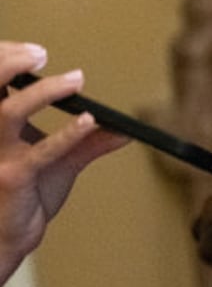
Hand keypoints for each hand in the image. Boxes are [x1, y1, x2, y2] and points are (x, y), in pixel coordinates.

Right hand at [0, 42, 126, 284]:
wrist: (10, 235)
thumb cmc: (27, 193)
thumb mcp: (60, 161)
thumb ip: (89, 142)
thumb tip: (125, 127)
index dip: (5, 58)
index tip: (34, 51)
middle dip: (7, 63)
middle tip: (40, 53)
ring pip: (6, 113)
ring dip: (43, 93)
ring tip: (75, 79)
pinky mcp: (14, 179)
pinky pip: (39, 154)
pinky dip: (67, 135)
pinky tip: (89, 122)